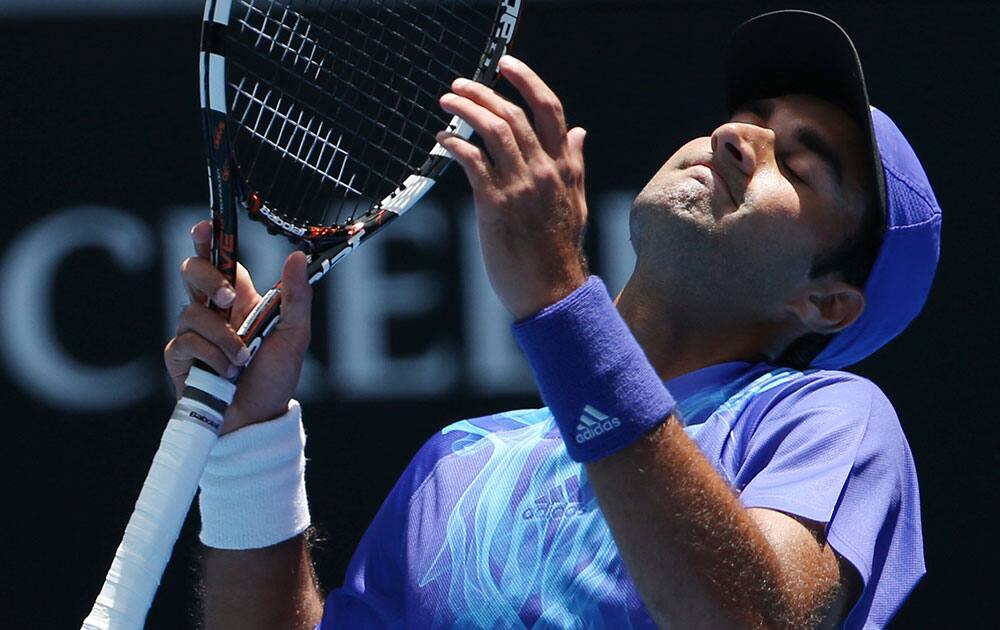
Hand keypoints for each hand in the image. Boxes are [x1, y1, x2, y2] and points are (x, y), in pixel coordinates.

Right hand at [164, 220, 312, 433]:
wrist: (258, 420)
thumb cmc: (276, 377)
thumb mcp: (294, 335)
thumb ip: (296, 297)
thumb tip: (297, 256)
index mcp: (241, 299)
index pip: (220, 260)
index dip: (207, 240)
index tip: (205, 227)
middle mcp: (213, 311)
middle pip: (192, 273)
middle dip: (208, 280)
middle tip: (229, 299)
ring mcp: (194, 333)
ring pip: (192, 313)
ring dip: (223, 338)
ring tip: (242, 360)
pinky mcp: (180, 357)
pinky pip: (188, 343)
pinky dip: (213, 358)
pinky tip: (226, 373)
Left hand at [436, 55, 588, 319]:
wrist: (552, 291)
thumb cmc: (559, 252)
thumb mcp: (576, 201)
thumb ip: (575, 164)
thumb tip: (580, 132)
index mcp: (564, 167)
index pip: (549, 110)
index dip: (527, 81)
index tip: (507, 65)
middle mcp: (544, 170)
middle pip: (514, 114)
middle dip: (484, 92)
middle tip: (460, 85)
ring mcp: (520, 186)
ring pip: (494, 129)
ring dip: (466, 109)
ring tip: (448, 100)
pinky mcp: (495, 204)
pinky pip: (473, 160)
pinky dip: (455, 143)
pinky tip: (442, 140)